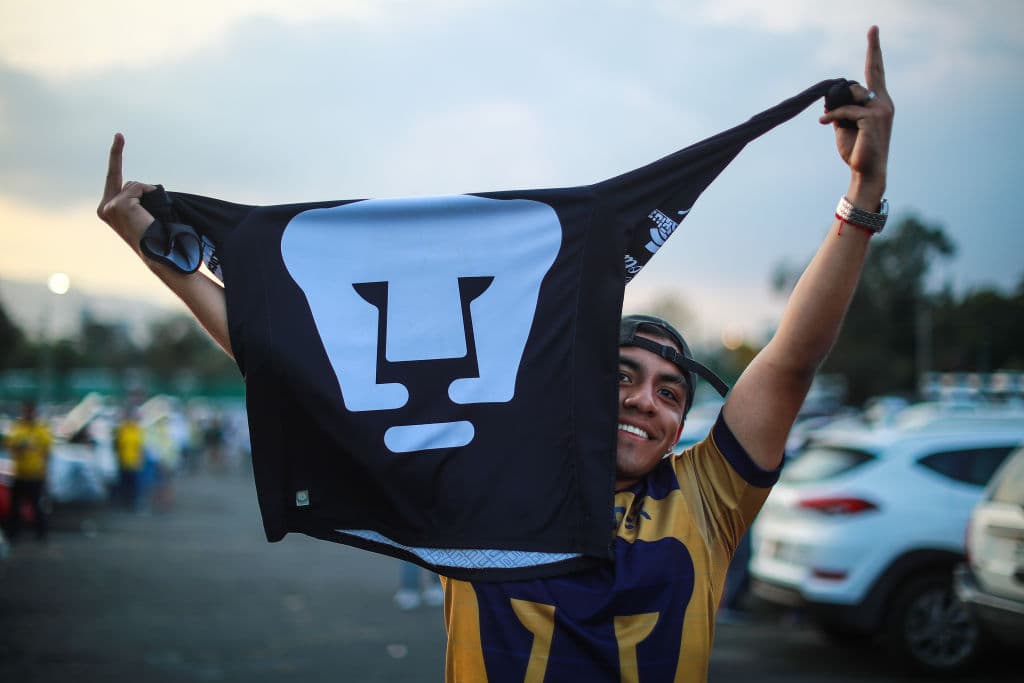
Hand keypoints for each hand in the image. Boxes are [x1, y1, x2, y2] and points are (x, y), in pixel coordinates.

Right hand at [96, 133, 156, 250]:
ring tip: (150, 215)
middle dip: (123, 162)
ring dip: (148, 195)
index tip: (119, 136)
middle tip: (118, 135)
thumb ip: (137, 198)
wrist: (158, 253)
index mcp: (108, 210)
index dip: (116, 156)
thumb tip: (148, 190)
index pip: (113, 180)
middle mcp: (104, 208)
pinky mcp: (120, 205)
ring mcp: (110, 206)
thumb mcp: (142, 213)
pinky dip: (149, 195)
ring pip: (134, 185)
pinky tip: (149, 212)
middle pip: (126, 181)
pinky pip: (139, 189)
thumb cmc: (155, 235)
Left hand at [820, 26, 893, 200]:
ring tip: (827, 120)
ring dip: (837, 106)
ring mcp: (881, 109)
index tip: (874, 33)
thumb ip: (842, 109)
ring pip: (853, 94)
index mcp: (880, 103)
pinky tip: (824, 122)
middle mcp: (884, 103)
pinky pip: (846, 110)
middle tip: (873, 27)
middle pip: (874, 71)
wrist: (866, 172)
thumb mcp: (846, 126)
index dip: (874, 54)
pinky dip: (833, 115)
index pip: (876, 74)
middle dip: (874, 48)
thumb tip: (832, 97)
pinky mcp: (872, 118)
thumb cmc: (857, 151)